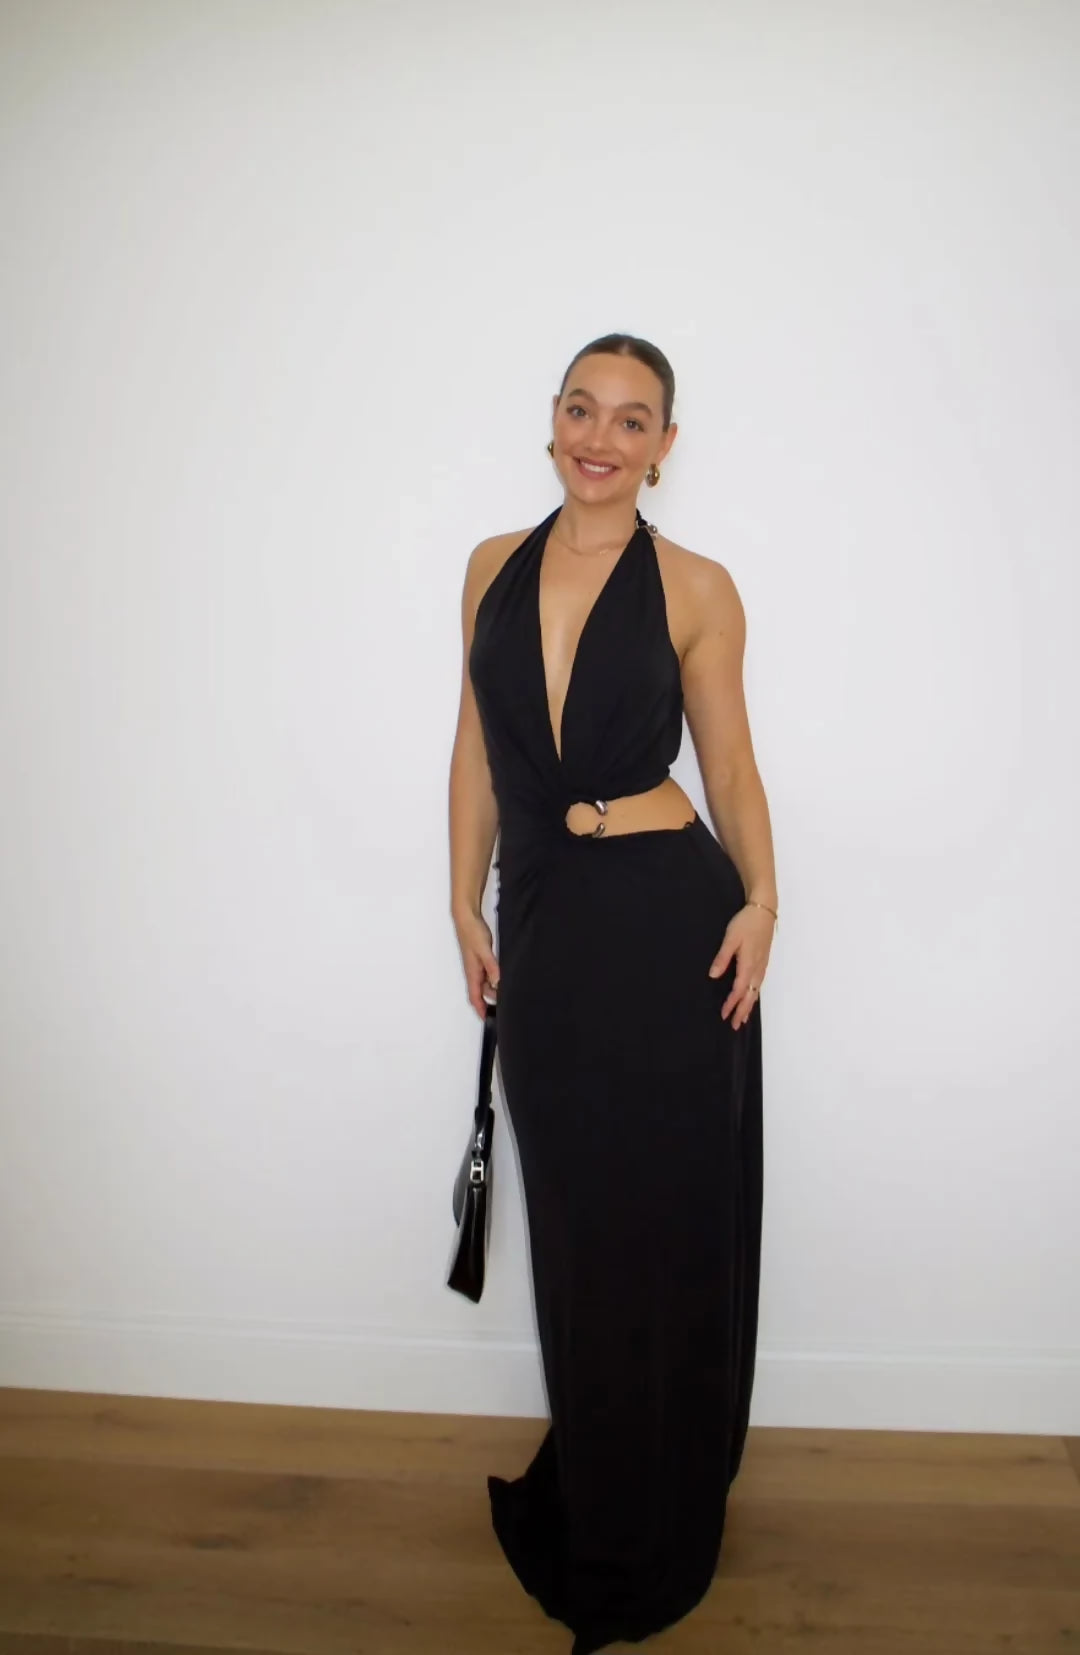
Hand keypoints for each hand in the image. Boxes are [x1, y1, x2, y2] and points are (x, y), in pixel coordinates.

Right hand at [454, 908, 499, 1017]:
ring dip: (495, 988)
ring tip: (509, 989)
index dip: (480, 1008)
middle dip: (492, 999)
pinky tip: (503, 976)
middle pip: (482, 991)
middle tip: (507, 1001)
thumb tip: (497, 982)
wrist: (467, 917)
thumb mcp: (484, 950)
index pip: (474, 996)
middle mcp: (474, 971)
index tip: (487, 1019)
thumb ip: (492, 966)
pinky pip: (488, 973)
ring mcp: (477, 964)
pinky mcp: (481, 958)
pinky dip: (495, 977)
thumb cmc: (472, 932)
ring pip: (486, 982)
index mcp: (472, 972)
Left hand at [708, 905, 773, 1029]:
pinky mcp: (764, 960)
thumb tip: (713, 975)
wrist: (764, 910)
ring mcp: (762, 965)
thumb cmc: (746, 923)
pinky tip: (751, 997)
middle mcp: (757, 967)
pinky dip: (754, 994)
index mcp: (748, 963)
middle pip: (750, 994)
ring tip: (743, 1018)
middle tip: (734, 1025)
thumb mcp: (731, 938)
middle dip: (742, 1010)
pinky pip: (759, 983)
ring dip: (749, 1005)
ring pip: (756, 990)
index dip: (731, 1003)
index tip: (724, 1014)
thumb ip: (722, 957)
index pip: (739, 989)